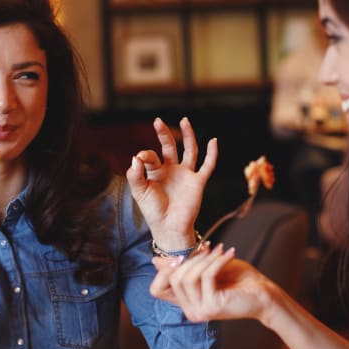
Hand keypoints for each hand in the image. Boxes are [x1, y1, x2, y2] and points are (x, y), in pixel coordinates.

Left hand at [126, 117, 217, 250]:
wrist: (169, 228)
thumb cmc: (153, 211)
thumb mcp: (139, 192)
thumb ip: (135, 175)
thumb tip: (136, 156)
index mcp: (156, 171)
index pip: (151, 156)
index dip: (146, 155)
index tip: (141, 159)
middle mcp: (171, 170)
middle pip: (170, 146)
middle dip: (164, 134)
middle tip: (158, 121)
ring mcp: (185, 174)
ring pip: (190, 150)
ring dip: (188, 136)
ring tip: (185, 121)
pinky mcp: (198, 182)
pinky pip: (207, 166)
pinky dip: (212, 154)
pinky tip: (213, 141)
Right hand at [149, 244, 275, 322]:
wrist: (264, 294)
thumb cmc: (238, 280)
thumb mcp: (207, 269)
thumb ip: (184, 266)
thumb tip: (155, 260)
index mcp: (186, 303)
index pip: (156, 290)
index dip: (163, 271)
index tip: (181, 256)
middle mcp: (190, 311)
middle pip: (173, 279)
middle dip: (190, 258)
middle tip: (208, 248)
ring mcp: (200, 311)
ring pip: (187, 277)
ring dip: (204, 259)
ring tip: (220, 250)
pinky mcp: (213, 306)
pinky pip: (206, 276)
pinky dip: (217, 261)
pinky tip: (229, 254)